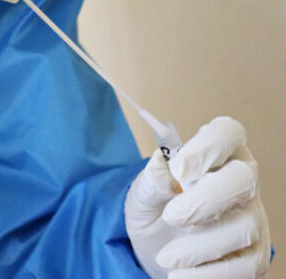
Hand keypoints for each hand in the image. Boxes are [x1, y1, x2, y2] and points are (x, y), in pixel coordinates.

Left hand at [125, 117, 270, 278]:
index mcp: (216, 152)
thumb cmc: (155, 204)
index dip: (209, 146)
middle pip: (242, 180)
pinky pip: (246, 266)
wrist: (155, 245)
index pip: (227, 133)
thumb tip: (166, 171)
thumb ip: (153, 178)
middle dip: (205, 199)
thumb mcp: (143, 190)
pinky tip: (181, 276)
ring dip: (200, 246)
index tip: (181, 167)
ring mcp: (251, 217)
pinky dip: (211, 275)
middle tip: (171, 217)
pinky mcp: (254, 254)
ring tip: (166, 259)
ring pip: (244, 227)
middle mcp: (241, 180)